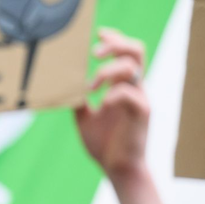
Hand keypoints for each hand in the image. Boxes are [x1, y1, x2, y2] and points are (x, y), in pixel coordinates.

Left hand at [75, 28, 150, 183]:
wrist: (118, 169)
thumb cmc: (104, 144)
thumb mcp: (84, 118)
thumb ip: (78, 100)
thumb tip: (62, 86)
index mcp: (123, 86)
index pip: (126, 52)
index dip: (114, 39)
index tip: (98, 33)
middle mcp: (135, 88)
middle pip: (136, 51)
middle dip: (115, 45)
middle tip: (94, 54)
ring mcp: (140, 99)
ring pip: (133, 68)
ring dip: (109, 71)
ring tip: (91, 86)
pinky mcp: (142, 113)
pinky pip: (130, 94)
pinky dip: (113, 94)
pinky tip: (101, 105)